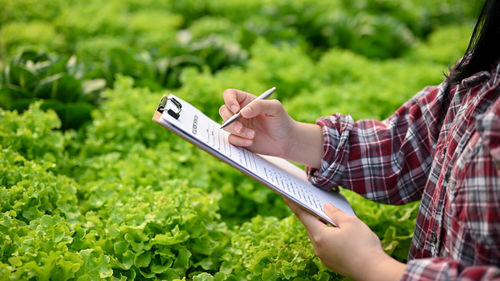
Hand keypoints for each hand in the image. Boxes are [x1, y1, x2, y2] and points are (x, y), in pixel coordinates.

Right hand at [219, 89, 323, 167]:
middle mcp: (240, 112)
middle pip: (223, 110)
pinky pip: (231, 139)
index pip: (230, 95)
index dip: (229, 101)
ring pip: (226, 126)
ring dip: (237, 132)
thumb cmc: (282, 121)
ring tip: (252, 136)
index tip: (236, 110)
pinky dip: (239, 141)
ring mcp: (238, 125)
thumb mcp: (275, 108)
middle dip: (230, 120)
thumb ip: (259, 105)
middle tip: (240, 128)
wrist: (286, 141)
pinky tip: (250, 142)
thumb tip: (242, 112)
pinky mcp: (239, 138)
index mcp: (247, 101)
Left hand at [283, 198, 405, 280]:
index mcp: (319, 236)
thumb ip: (335, 212)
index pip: (302, 215)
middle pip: (311, 226)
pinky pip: (327, 245)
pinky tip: (339, 231)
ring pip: (320, 236)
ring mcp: (324, 257)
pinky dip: (329, 236)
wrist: (375, 272)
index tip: (285, 195)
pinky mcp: (332, 262)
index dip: (293, 203)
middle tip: (311, 201)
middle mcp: (318, 248)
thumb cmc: (363, 245)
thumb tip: (325, 206)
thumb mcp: (350, 222)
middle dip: (312, 214)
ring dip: (322, 225)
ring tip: (329, 214)